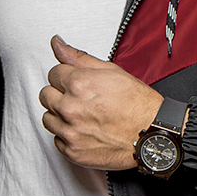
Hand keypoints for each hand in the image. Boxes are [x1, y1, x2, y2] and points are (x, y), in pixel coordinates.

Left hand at [39, 36, 162, 169]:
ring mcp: (71, 132)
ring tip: (81, 115)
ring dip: (60, 115)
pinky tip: (83, 130)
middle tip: (79, 98)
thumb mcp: (110, 71)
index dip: (66, 76)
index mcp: (78, 84)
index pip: (53, 74)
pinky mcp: (73, 151)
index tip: (76, 82)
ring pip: (48, 118)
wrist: (151, 134)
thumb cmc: (137, 104)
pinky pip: (56, 140)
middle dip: (59, 94)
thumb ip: (78, 57)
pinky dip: (67, 135)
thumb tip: (57, 44)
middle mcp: (70, 108)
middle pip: (45, 95)